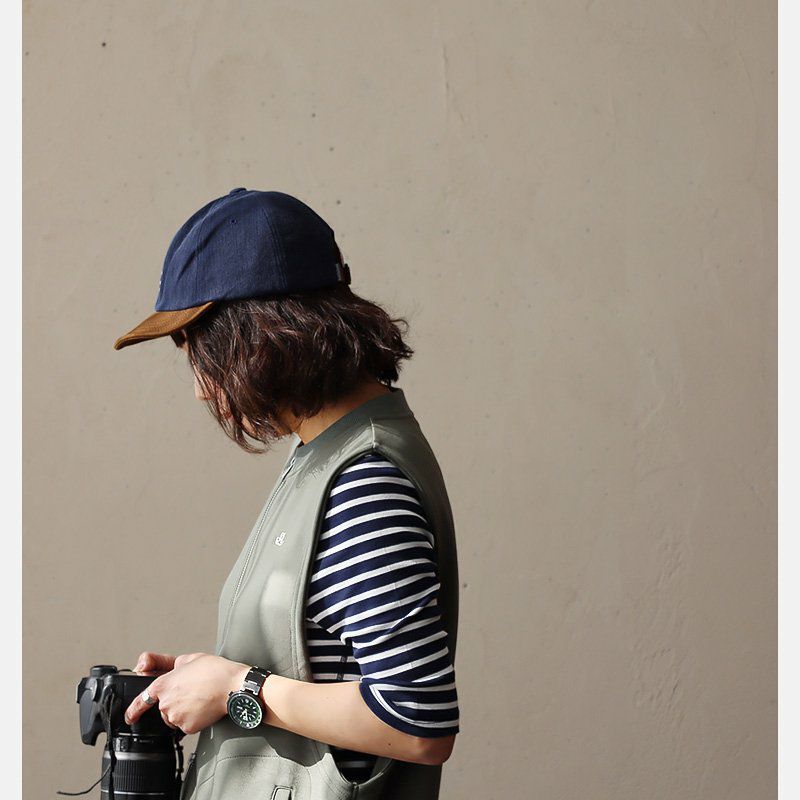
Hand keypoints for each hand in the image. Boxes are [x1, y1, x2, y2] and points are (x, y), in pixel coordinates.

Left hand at [124, 652, 249, 733]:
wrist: (231, 686)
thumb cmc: (213, 670)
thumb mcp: (188, 659)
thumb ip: (169, 664)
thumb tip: (161, 670)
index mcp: (163, 685)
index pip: (141, 700)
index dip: (133, 710)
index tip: (130, 717)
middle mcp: (165, 704)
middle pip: (163, 708)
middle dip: (174, 702)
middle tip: (192, 692)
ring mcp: (175, 717)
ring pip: (174, 718)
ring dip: (182, 711)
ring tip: (199, 699)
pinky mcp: (187, 727)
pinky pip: (185, 726)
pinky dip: (193, 719)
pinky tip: (203, 708)